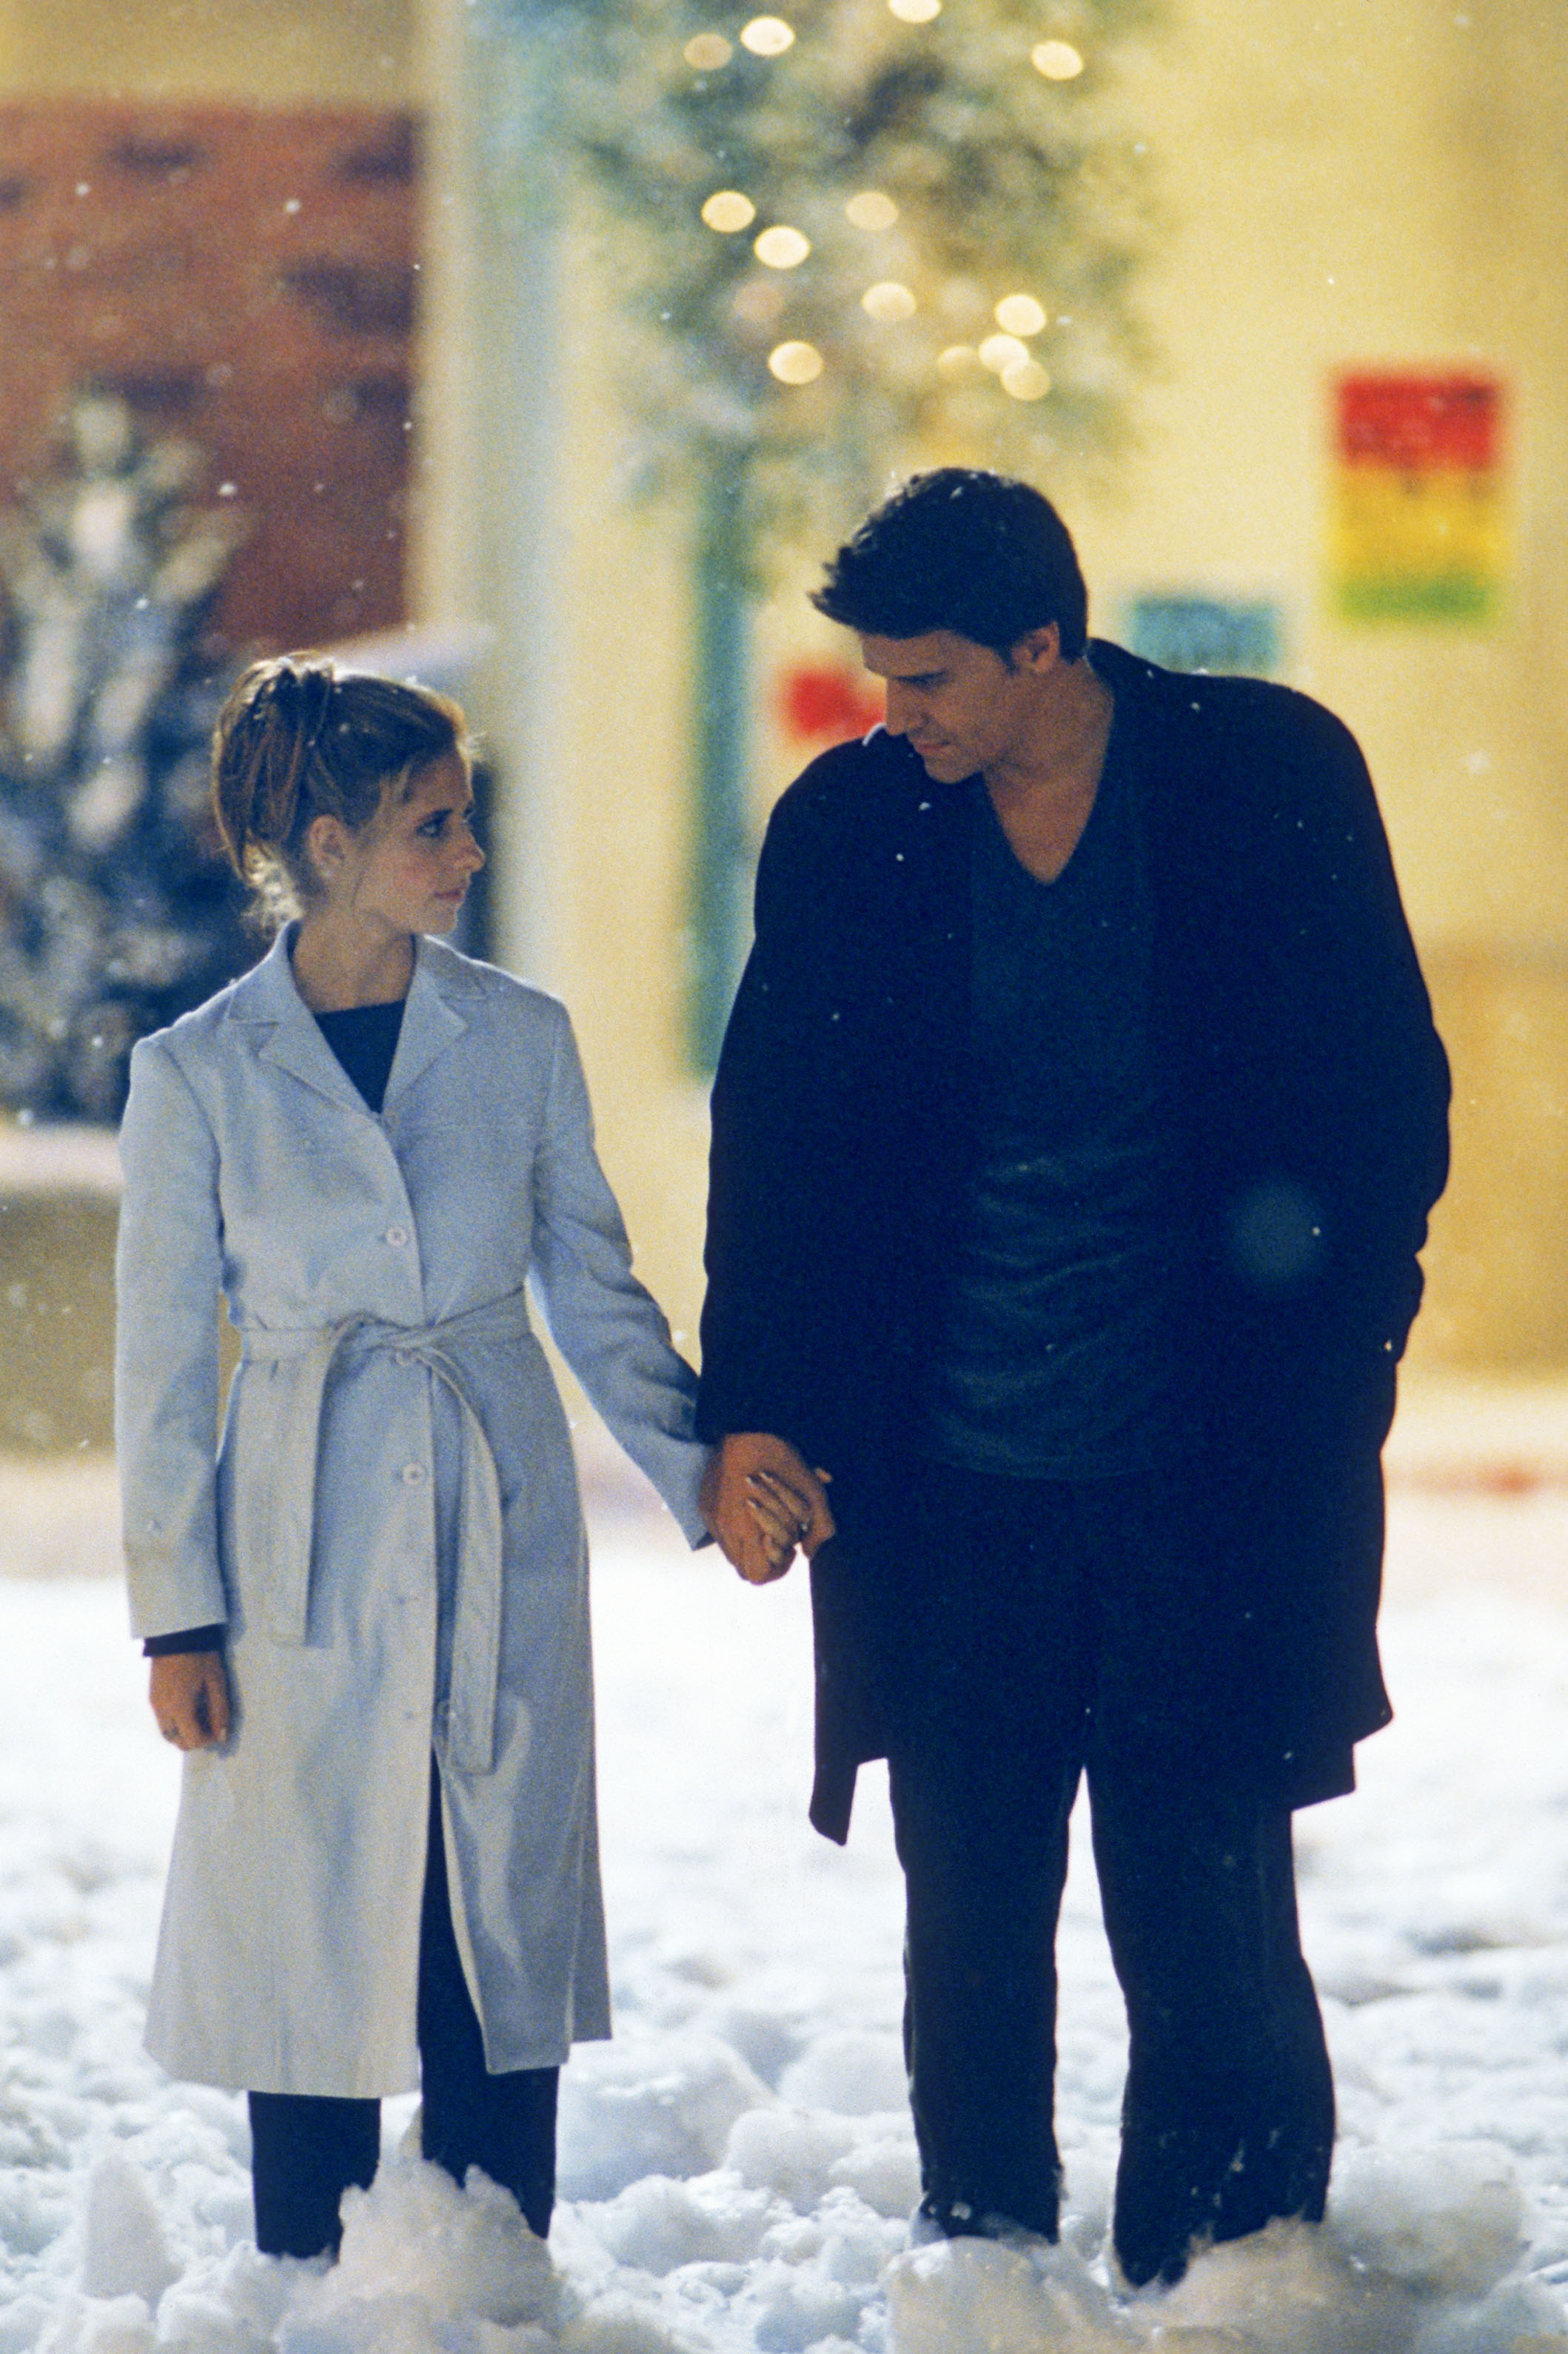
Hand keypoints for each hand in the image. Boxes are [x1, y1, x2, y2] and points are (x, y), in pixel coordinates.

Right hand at [149, 1651, 230, 1751]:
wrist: (177, 1633)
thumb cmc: (201, 1656)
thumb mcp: (216, 1682)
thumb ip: (220, 1711)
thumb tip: (222, 1735)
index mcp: (178, 1708)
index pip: (191, 1740)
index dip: (208, 1740)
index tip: (219, 1727)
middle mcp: (162, 1710)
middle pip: (176, 1741)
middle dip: (195, 1739)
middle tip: (210, 1724)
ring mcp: (154, 1704)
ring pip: (167, 1732)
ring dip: (184, 1732)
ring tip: (200, 1715)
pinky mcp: (152, 1696)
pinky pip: (162, 1720)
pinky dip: (176, 1722)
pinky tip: (189, 1706)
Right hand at [700, 1433, 834, 1585]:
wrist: (742, 1425)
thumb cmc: (778, 1457)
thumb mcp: (812, 1489)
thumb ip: (821, 1527)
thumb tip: (810, 1553)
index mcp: (748, 1527)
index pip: (758, 1574)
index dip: (777, 1567)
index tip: (789, 1547)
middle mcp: (725, 1528)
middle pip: (745, 1569)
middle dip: (766, 1558)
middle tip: (780, 1534)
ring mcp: (712, 1518)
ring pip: (732, 1554)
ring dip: (751, 1546)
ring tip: (765, 1523)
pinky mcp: (704, 1506)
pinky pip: (720, 1533)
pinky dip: (737, 1531)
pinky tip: (749, 1511)